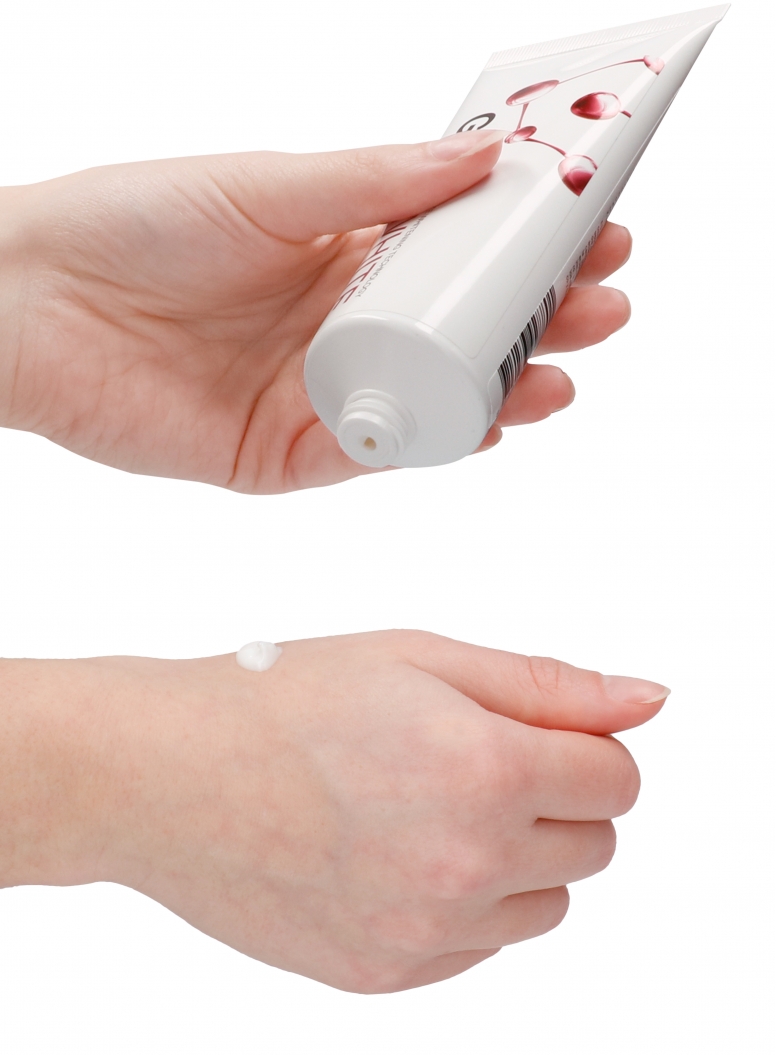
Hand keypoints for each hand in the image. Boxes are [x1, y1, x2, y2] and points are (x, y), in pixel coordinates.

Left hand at [0, 134, 630, 491]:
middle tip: (600, 301)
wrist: (31, 310)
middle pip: (458, 330)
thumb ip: (370, 183)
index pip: (454, 255)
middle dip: (536, 317)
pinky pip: (375, 454)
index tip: (590, 228)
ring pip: (430, 397)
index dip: (523, 246)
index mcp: (335, 250)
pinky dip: (433, 443)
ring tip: (563, 368)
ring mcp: (316, 390)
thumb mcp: (264, 188)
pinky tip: (489, 423)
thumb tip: (477, 158)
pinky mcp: (285, 454)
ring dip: (504, 386)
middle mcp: (336, 323)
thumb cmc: (130, 223)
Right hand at [0, 631, 667, 991]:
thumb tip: (647, 700)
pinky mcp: (386, 976)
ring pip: (545, 904)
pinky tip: (399, 852)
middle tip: (474, 758)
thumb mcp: (422, 658)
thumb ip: (549, 685)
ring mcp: (425, 933)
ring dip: (519, 856)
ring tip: (432, 805)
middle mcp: (466, 868)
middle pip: (593, 845)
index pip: (617, 778)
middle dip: (557, 797)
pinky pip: (479, 947)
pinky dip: (465, 903)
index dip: (583, 744)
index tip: (538, 731)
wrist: (167, 774)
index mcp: (485, 774)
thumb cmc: (281, 699)